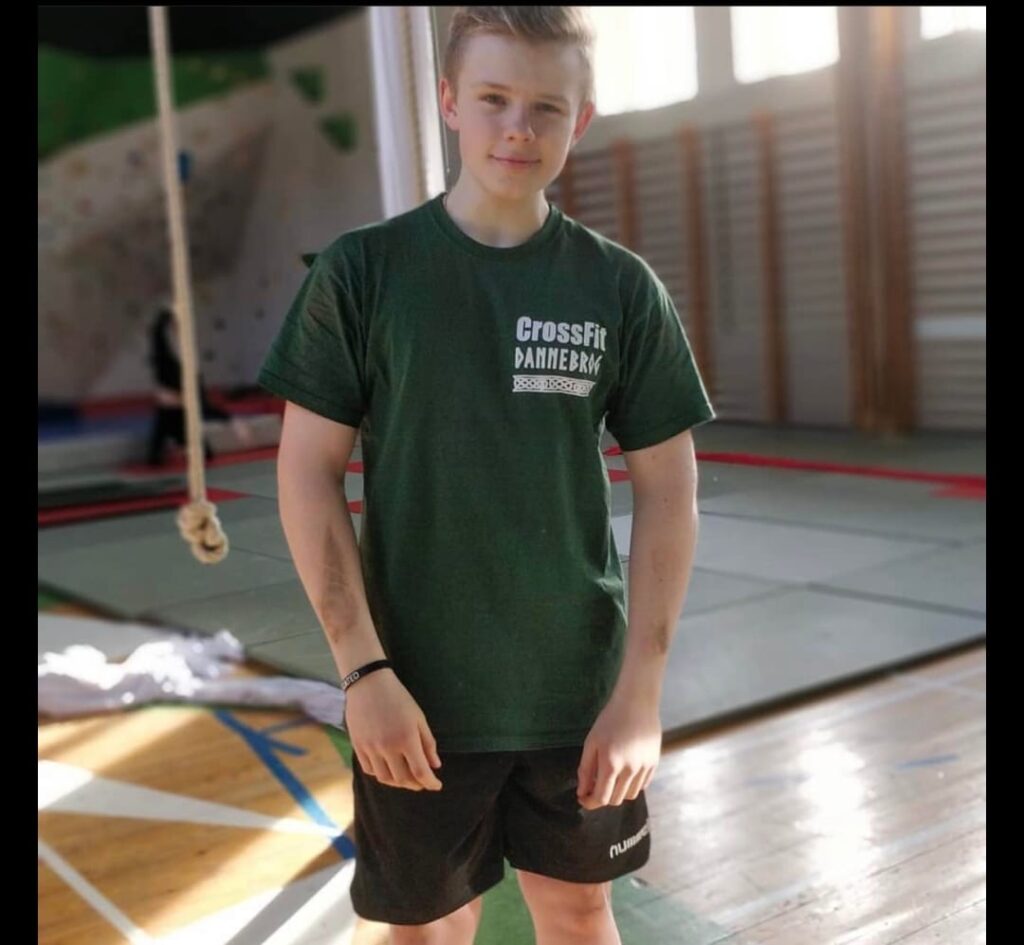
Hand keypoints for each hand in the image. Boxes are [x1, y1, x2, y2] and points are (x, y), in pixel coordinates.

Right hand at [344, 670, 443, 791]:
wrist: (368, 683)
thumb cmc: (398, 698)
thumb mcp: (418, 717)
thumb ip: (428, 743)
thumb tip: (435, 766)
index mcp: (406, 738)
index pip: (420, 772)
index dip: (431, 782)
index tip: (437, 785)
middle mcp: (387, 747)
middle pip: (403, 779)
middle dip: (416, 784)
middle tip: (423, 782)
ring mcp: (370, 748)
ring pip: (385, 778)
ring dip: (399, 783)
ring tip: (407, 778)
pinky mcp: (358, 746)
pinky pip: (370, 770)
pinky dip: (382, 774)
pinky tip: (389, 769)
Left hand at [577, 692, 660, 809]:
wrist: (636, 703)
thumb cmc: (610, 720)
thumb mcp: (591, 742)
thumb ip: (585, 769)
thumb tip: (582, 791)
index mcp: (611, 764)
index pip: (601, 798)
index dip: (590, 802)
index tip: (583, 798)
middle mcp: (630, 770)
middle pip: (616, 800)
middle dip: (602, 797)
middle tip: (594, 785)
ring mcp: (644, 768)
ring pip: (630, 795)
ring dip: (618, 793)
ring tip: (611, 778)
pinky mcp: (654, 763)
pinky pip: (642, 785)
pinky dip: (631, 785)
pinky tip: (624, 772)